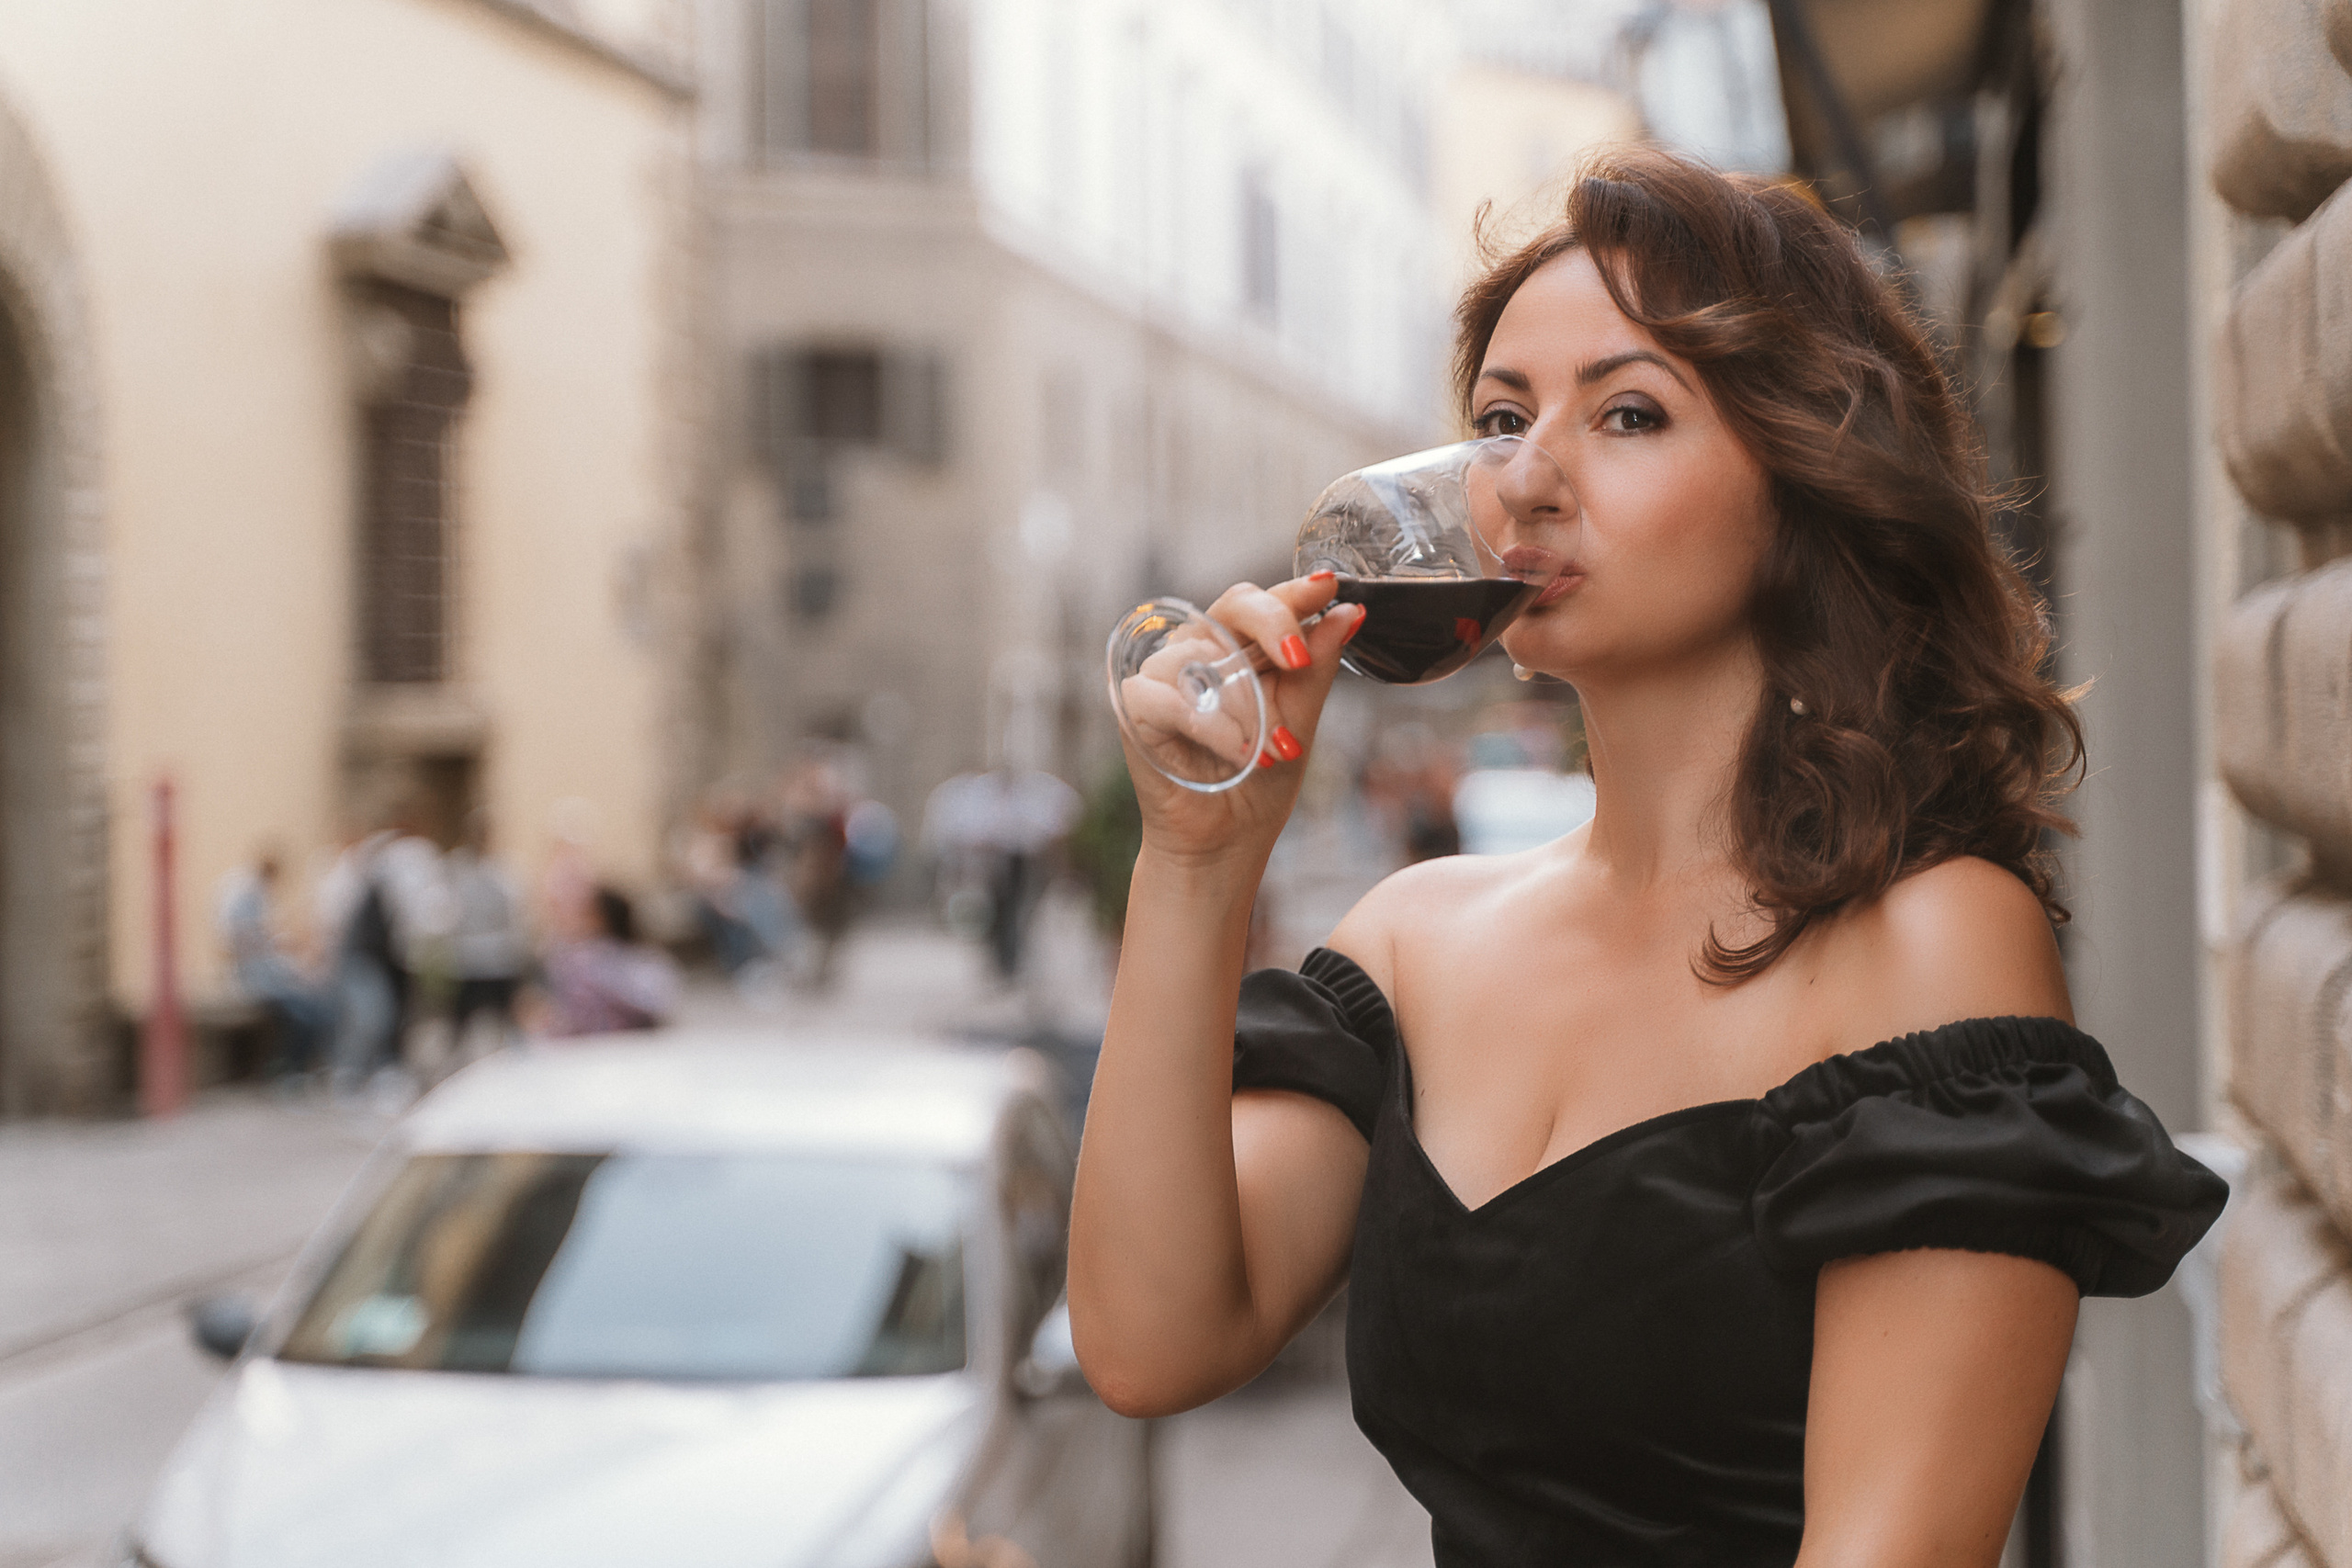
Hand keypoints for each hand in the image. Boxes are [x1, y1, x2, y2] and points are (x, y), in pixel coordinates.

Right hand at [1118, 573, 1363, 867]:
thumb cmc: (1260, 782)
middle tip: (1297, 660)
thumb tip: (1351, 611)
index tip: (1328, 587)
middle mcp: (1199, 652)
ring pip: (1206, 658)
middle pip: (1230, 606)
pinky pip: (1171, 698)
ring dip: (1249, 707)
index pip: (1261, 601)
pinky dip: (1211, 727)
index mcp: (1239, 649)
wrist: (1226, 844)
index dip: (1293, 590)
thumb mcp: (1301, 720)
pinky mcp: (1136, 708)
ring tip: (1277, 750)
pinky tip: (1241, 754)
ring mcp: (1164, 676)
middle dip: (1273, 624)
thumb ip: (1317, 667)